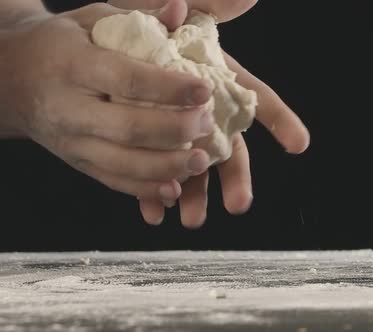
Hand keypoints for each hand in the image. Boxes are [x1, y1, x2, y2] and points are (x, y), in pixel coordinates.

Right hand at [0, 1, 214, 213]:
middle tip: (207, 123)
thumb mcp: (91, 19)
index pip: (127, 80)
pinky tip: (175, 187)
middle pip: (127, 129)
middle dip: (174, 130)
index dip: (169, 88)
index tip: (205, 90)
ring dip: (166, 167)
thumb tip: (181, 11)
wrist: (9, 78)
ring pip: (122, 164)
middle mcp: (68, 108)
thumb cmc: (60, 44)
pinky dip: (146, 189)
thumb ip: (138, 16)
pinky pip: (112, 181)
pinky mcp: (76, 162)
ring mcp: (71, 141)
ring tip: (200, 160)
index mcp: (72, 64)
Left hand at [108, 0, 310, 227]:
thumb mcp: (172, 16)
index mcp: (216, 82)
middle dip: (235, 177)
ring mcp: (179, 132)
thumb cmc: (140, 30)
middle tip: (239, 204)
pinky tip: (152, 211)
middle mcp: (204, 112)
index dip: (280, 120)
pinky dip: (153, 194)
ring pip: (194, 167)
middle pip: (229, 147)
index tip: (299, 143)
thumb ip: (208, 7)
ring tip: (189, 219)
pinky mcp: (151, 147)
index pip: (256, 99)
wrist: (93, 51)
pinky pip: (156, 173)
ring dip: (193, 194)